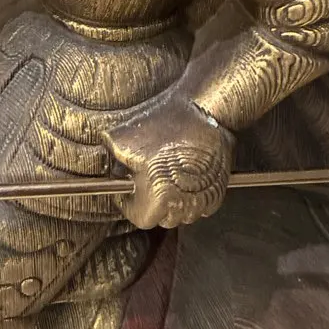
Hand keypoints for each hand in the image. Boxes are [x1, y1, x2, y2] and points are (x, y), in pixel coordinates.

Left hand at [102, 95, 233, 228]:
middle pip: (162, 218)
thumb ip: (111, 160)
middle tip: (146, 179)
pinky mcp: (219, 192)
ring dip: (174, 200)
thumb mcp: (124, 139)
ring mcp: (203, 200)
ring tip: (167, 175)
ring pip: (183, 212)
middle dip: (151, 202)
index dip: (128, 203)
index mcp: (157, 199)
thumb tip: (109, 167)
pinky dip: (193, 196)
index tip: (126, 190)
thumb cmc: (167, 125)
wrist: (204, 111)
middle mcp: (183, 206)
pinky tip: (186, 175)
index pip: (138, 217)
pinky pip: (202, 204)